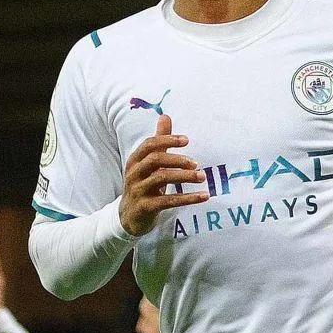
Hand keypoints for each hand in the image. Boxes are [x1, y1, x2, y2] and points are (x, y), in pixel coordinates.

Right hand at [117, 114, 207, 237]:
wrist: (128, 216)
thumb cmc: (143, 185)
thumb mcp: (148, 163)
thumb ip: (159, 141)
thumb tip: (165, 116)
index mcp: (135, 160)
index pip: (150, 145)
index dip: (168, 140)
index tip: (186, 140)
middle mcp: (134, 173)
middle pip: (155, 160)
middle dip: (178, 159)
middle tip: (196, 163)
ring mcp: (138, 190)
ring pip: (162, 178)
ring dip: (184, 176)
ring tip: (202, 177)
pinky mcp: (145, 207)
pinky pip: (168, 201)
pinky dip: (188, 198)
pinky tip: (203, 196)